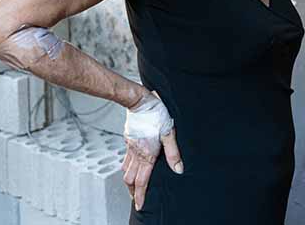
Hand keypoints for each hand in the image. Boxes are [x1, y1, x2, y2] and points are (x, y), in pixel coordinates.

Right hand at [122, 91, 182, 210]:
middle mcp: (136, 152)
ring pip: (125, 169)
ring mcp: (130, 146)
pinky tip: (133, 164)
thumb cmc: (155, 113)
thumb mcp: (169, 133)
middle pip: (130, 178)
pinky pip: (125, 157)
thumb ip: (173, 153)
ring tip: (133, 186)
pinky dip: (127, 166)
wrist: (139, 101)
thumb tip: (178, 169)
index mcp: (146, 153)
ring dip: (128, 180)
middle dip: (132, 191)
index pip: (141, 180)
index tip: (140, 204)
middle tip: (136, 198)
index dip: (140, 195)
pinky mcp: (128, 139)